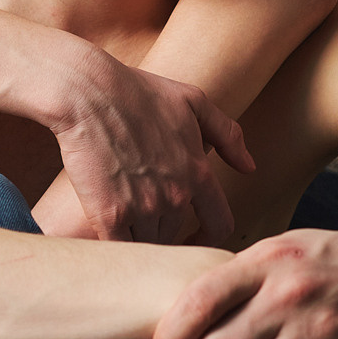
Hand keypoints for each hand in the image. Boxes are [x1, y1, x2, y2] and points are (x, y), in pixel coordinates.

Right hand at [47, 46, 253, 244]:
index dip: (208, 236)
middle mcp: (176, 196)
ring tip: (123, 222)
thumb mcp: (194, 101)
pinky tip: (107, 231)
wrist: (87, 93)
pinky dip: (116, 244)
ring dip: (139, 236)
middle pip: (176, 234)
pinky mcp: (109, 216)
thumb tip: (250, 166)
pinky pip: (120, 247)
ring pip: (149, 244)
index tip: (195, 237)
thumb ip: (227, 135)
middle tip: (144, 216)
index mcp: (198, 173)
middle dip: (164, 228)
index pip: (219, 223)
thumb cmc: (138, 91)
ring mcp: (143, 209)